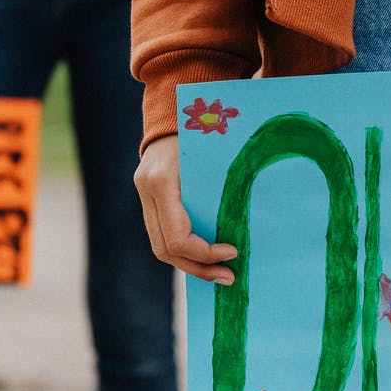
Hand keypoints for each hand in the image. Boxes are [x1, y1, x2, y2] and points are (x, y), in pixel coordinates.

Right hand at [135, 135, 238, 283]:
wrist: (174, 113)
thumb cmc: (204, 129)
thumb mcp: (216, 153)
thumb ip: (223, 187)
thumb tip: (246, 230)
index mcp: (162, 181)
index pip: (177, 236)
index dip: (204, 253)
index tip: (232, 253)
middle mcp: (147, 190)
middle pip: (165, 249)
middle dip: (198, 268)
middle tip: (228, 278)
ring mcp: (144, 196)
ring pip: (160, 247)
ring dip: (191, 265)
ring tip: (220, 274)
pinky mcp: (148, 199)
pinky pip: (162, 235)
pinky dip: (184, 251)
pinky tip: (205, 259)